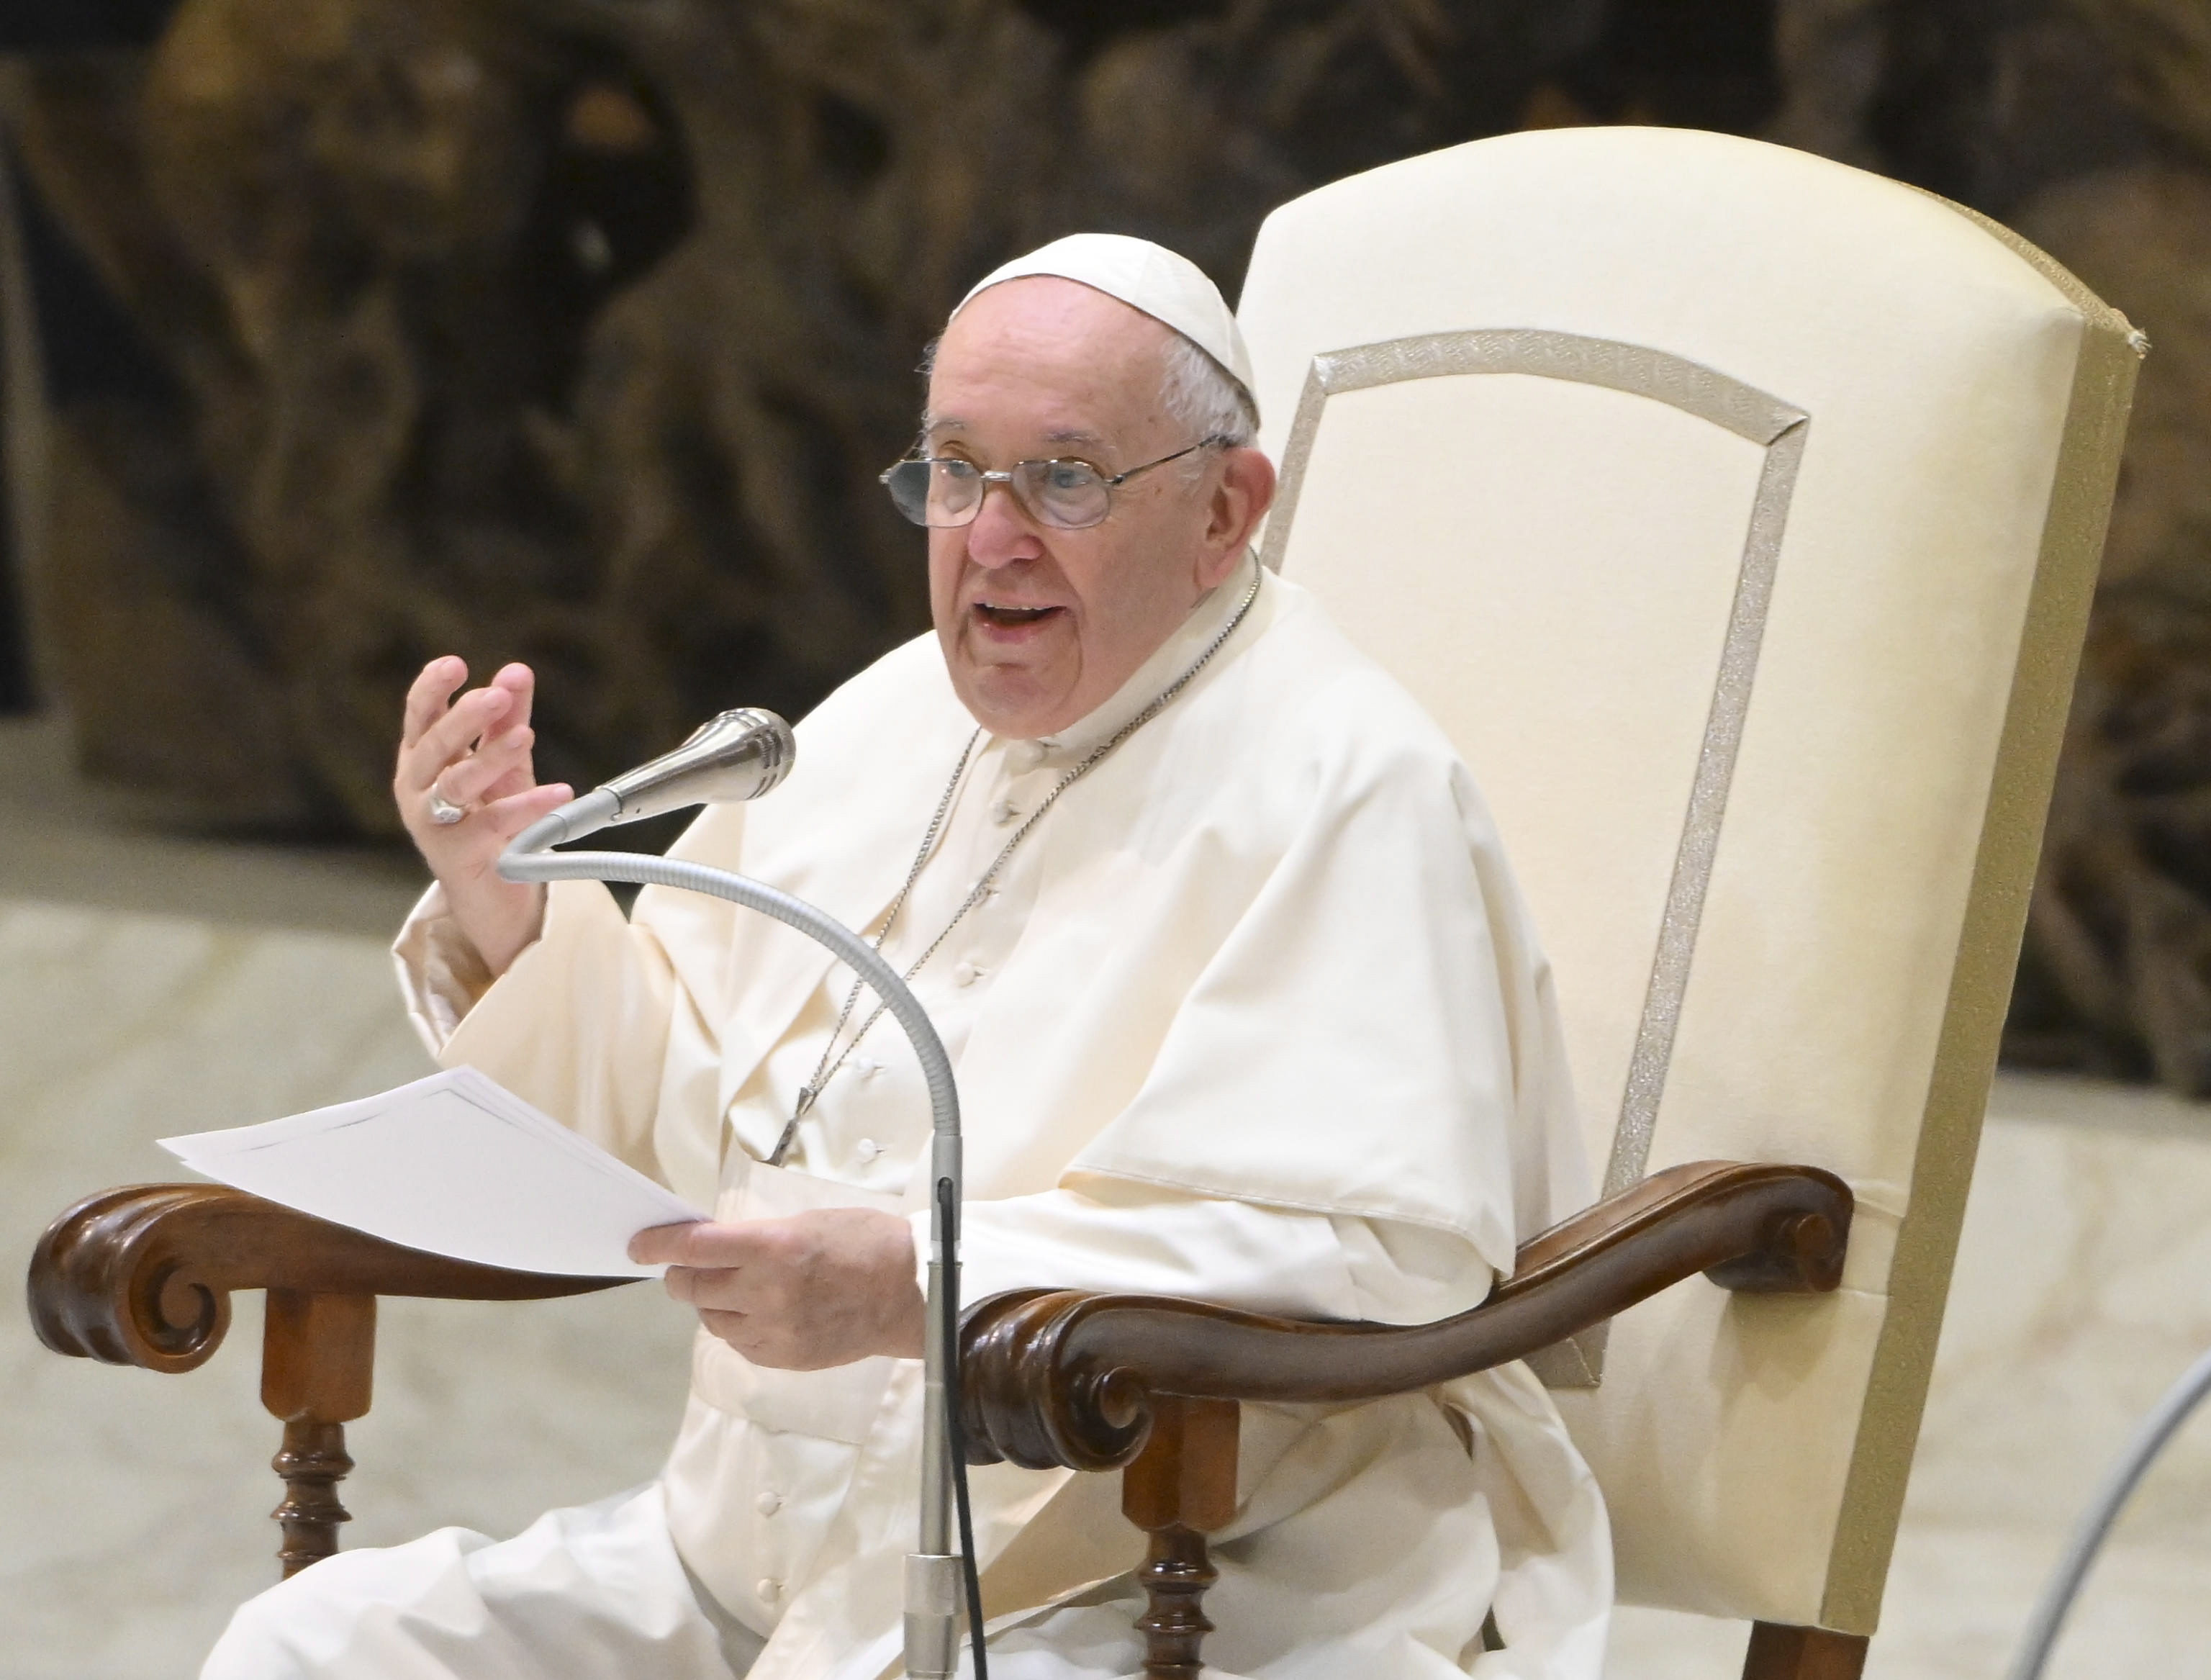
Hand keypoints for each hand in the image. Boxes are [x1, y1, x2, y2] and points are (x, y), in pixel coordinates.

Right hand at [394, 657, 574, 975]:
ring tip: (527, 736)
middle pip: (433, 746)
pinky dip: (526, 807)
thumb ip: (507, 721)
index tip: (456, 664)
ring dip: (491, 758)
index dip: (432, 689)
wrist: (492, 892)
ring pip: (456, 785)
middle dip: (465, 719)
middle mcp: (416, 789)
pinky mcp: (457, 856)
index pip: (419, 716)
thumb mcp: (502, 765)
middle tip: (496, 696)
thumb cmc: (489, 820)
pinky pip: (492, 826)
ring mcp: (432, 824)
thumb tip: (517, 671)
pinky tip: (558, 793)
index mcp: (422, 759)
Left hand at [630, 1209, 925, 1369]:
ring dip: (711, 1302)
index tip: (638, 1245)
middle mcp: (766, 1292)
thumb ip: (757, 1237)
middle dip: (682, 1274)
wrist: (911, 1294)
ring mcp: (773, 1330)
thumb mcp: (807, 1222)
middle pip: (693, 1288)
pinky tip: (758, 1312)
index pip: (694, 1248)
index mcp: (773, 1248)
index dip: (659, 1245)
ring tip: (736, 1288)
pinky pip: (737, 1343)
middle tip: (688, 1266)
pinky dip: (736, 1326)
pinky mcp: (782, 1357)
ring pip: (710, 1319)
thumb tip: (712, 1246)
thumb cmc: (865, 1243)